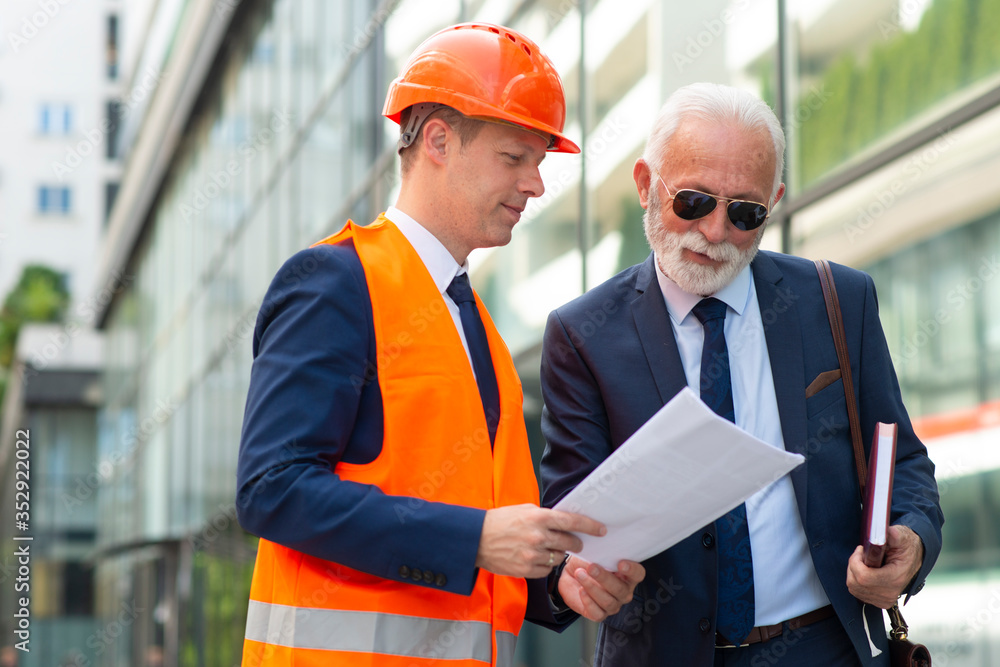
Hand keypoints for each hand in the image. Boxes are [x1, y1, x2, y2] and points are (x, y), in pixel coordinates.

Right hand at [475, 504, 606, 578]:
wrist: (476, 539)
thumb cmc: (499, 521)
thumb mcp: (523, 510)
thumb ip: (544, 515)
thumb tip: (564, 520)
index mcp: (539, 518)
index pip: (572, 522)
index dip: (590, 526)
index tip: (601, 529)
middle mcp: (538, 537)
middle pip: (570, 542)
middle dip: (576, 542)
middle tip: (576, 542)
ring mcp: (532, 555)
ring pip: (559, 557)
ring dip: (558, 553)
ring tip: (548, 548)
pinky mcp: (526, 570)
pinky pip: (547, 570)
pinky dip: (546, 565)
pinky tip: (537, 558)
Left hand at [557, 555, 645, 621]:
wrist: (569, 574)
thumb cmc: (586, 562)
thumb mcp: (595, 554)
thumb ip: (604, 553)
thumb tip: (605, 545)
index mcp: (627, 575)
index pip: (638, 574)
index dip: (632, 570)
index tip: (620, 564)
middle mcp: (623, 592)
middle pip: (620, 589)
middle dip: (604, 578)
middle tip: (591, 567)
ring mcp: (613, 604)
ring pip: (608, 601)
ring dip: (592, 587)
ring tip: (579, 574)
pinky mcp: (599, 614)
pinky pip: (597, 613)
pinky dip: (588, 601)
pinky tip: (581, 590)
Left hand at [847, 524, 923, 607]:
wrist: (914, 559)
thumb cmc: (906, 547)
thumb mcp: (902, 536)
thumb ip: (894, 535)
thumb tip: (888, 532)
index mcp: (895, 578)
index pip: (863, 577)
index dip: (856, 561)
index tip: (861, 550)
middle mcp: (890, 593)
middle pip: (855, 582)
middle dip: (853, 565)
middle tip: (862, 554)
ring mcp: (884, 599)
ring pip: (853, 587)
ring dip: (853, 572)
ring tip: (865, 562)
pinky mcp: (879, 602)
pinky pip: (857, 592)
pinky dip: (856, 580)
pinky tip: (866, 571)